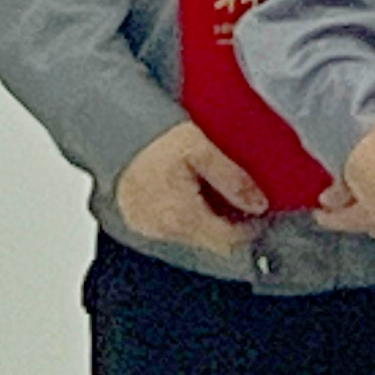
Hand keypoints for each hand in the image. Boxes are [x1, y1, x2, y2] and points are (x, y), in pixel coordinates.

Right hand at [112, 119, 265, 255]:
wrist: (112, 133)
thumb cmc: (155, 139)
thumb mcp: (202, 149)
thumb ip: (232, 179)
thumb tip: (258, 204)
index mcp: (182, 216)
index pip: (228, 242)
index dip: (251, 229)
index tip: (262, 210)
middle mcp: (163, 230)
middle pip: (211, 241)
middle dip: (232, 224)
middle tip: (244, 196)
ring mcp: (148, 228)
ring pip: (193, 235)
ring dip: (211, 219)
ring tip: (218, 189)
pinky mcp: (138, 222)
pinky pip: (172, 227)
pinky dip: (189, 215)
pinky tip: (192, 191)